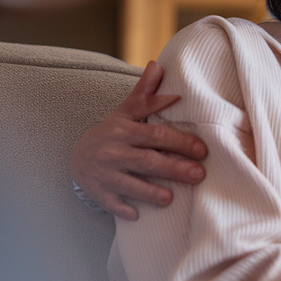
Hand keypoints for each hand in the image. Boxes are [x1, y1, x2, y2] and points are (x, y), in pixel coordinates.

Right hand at [70, 61, 207, 219]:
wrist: (78, 156)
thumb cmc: (112, 133)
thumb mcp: (126, 112)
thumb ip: (145, 93)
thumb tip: (158, 65)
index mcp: (126, 130)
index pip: (156, 135)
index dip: (180, 141)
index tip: (203, 150)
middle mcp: (115, 151)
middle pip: (148, 160)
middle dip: (174, 168)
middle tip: (199, 175)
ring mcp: (105, 173)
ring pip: (129, 183)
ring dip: (150, 192)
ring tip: (170, 198)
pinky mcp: (98, 192)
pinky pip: (110, 203)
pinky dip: (122, 209)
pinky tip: (137, 215)